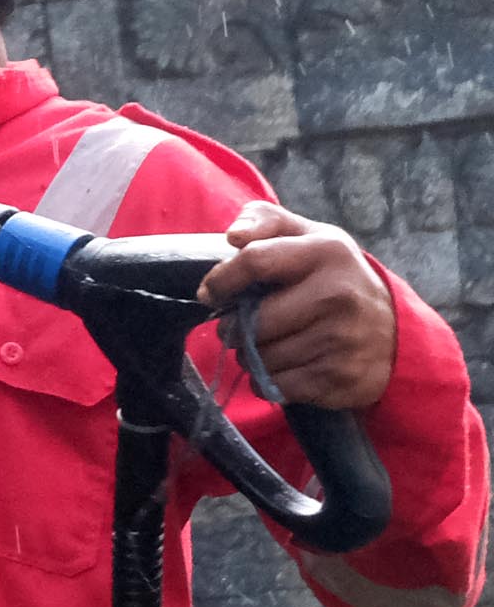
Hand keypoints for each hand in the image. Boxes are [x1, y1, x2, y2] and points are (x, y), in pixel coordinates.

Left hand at [205, 202, 399, 414]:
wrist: (395, 332)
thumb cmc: (336, 278)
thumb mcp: (311, 238)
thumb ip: (268, 221)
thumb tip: (233, 235)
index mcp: (327, 252)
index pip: (254, 260)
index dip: (222, 279)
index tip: (212, 293)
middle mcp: (337, 294)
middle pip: (250, 320)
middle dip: (234, 327)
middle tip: (244, 324)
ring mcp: (340, 338)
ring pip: (258, 357)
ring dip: (251, 355)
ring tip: (271, 343)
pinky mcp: (339, 377)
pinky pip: (273, 385)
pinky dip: (268, 380)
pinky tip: (287, 365)